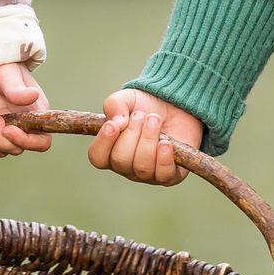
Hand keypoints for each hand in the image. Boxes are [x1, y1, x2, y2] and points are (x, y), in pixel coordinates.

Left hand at [0, 61, 50, 155]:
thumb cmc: (2, 66)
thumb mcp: (9, 76)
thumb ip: (18, 89)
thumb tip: (33, 95)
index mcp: (35, 113)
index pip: (41, 141)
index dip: (26, 142)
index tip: (7, 130)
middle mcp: (24, 125)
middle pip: (17, 149)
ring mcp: (7, 129)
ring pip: (1, 151)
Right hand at [87, 88, 203, 185]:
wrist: (176, 106)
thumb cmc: (147, 106)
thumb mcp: (128, 98)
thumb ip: (114, 105)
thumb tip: (117, 123)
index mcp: (110, 151)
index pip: (98, 157)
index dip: (103, 143)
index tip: (113, 124)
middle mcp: (126, 167)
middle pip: (120, 161)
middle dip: (132, 133)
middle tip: (141, 115)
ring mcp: (147, 174)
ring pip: (142, 166)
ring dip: (149, 138)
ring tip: (155, 120)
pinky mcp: (170, 176)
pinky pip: (163, 175)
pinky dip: (164, 157)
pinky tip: (166, 142)